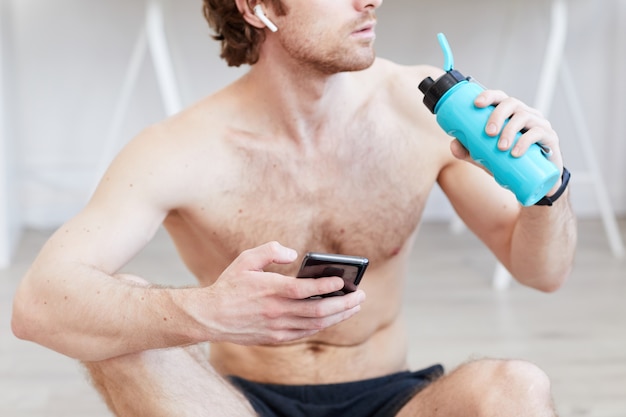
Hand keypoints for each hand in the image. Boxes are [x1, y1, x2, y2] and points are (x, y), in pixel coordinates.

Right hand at [191, 241, 365, 345]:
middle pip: (319, 311)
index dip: (328, 287)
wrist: (210, 317)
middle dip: (344, 304)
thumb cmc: (229, 285)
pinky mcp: (276, 338)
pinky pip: (306, 333)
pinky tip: (333, 318)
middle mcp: (277, 311)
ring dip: (339, 316)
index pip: (306, 290)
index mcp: (271, 290)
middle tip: (361, 295)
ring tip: (354, 307)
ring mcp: (278, 327)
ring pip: (316, 324)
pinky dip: (323, 326)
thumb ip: (271, 250)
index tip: (344, 282)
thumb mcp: (246, 259)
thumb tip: (294, 254)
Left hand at [450, 90, 563, 193]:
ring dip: (510, 130)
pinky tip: (516, 152)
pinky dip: (525, 141)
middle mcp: (525, 114)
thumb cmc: (509, 163)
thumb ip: (468, 151)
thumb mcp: (485, 157)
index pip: (499, 98)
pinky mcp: (550, 138)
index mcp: (509, 114)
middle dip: (498, 115)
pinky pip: (539, 133)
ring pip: (524, 117)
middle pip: (512, 103)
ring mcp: (539, 124)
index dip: (489, 96)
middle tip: (488, 133)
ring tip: (501, 147)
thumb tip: (453, 145)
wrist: (534, 182)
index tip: (476, 104)